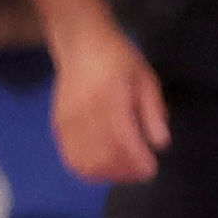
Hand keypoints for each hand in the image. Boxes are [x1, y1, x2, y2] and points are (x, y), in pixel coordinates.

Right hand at [51, 22, 170, 183]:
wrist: (80, 44)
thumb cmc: (118, 59)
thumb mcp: (146, 78)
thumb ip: (153, 111)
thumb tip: (159, 144)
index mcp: (109, 99)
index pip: (122, 142)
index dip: (138, 162)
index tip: (151, 167)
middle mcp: (85, 113)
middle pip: (102, 159)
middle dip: (125, 172)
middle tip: (140, 170)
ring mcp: (68, 121)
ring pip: (84, 163)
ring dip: (106, 173)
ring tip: (122, 169)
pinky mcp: (58, 125)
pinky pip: (71, 157)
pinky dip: (87, 168)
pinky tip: (102, 163)